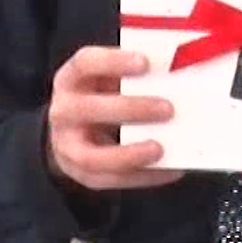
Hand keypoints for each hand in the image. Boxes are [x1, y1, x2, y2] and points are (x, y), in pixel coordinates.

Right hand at [46, 46, 183, 191]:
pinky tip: (170, 170)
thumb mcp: (107, 79)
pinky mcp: (80, 173)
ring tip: (161, 149)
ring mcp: (66, 145)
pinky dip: (142, 177)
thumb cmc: (101, 96)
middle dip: (130, 109)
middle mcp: (63, 110)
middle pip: (89, 109)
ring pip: (92, 156)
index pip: (85, 63)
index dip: (113, 62)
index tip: (146, 63)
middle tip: (168, 109)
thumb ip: (133, 76)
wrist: (72, 129)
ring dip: (129, 154)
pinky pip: (110, 180)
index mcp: (70, 78)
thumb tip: (178, 73)